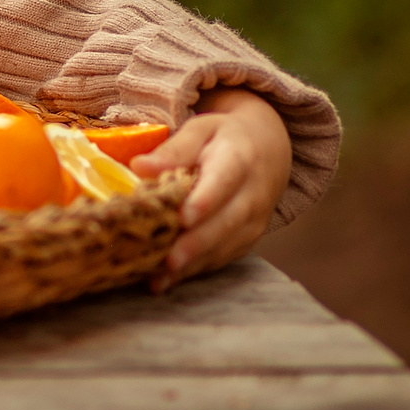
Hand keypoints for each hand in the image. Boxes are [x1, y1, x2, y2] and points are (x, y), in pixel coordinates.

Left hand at [132, 88, 291, 291]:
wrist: (269, 149)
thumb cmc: (224, 136)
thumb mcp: (201, 130)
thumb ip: (174, 149)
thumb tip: (139, 166)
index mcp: (239, 159)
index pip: (223, 182)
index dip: (205, 201)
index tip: (183, 218)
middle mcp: (252, 194)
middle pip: (226, 222)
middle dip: (196, 244)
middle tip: (168, 261)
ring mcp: (254, 221)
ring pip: (225, 246)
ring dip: (193, 264)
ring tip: (159, 277)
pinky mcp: (248, 239)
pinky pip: (223, 257)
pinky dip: (196, 270)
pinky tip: (167, 280)